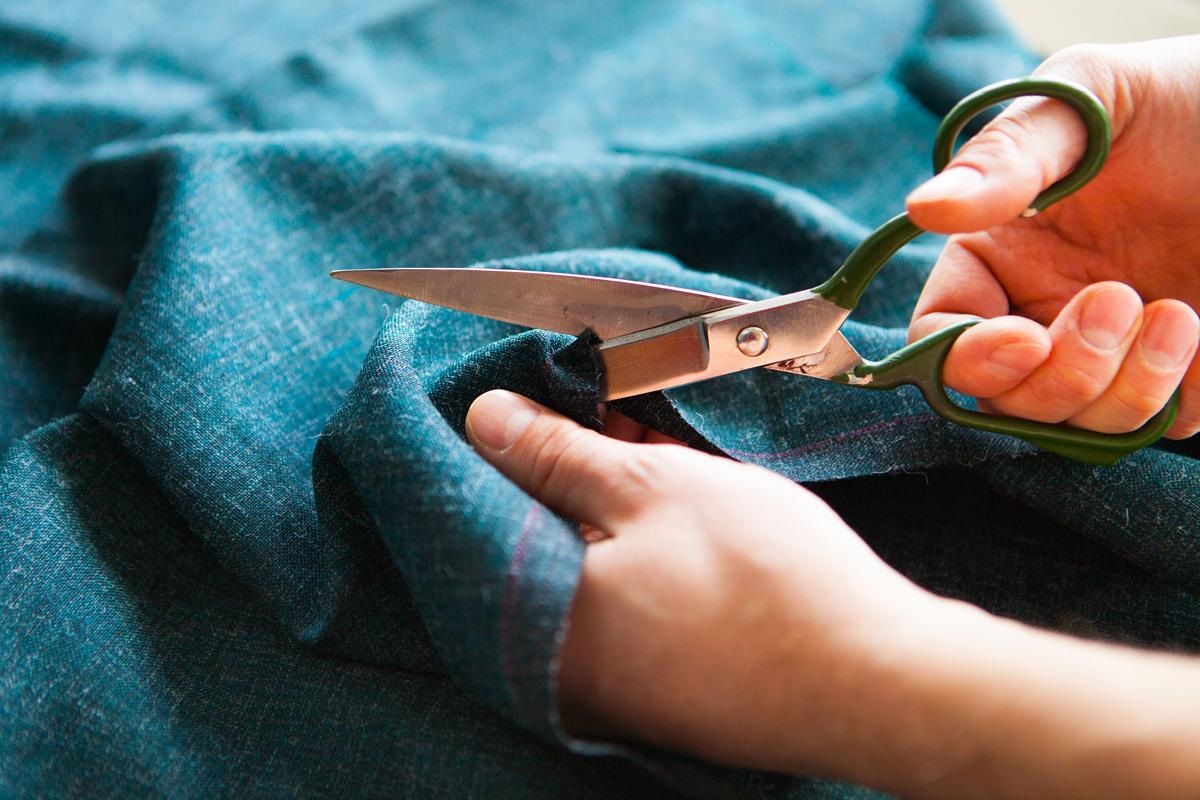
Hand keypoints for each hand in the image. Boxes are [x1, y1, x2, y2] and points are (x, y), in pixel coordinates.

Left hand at [466, 390, 1199, 797]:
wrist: (876, 685)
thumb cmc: (764, 579)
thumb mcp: (654, 488)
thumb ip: (557, 453)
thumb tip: (482, 417)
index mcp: (538, 613)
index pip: (480, 509)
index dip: (506, 442)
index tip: (530, 394)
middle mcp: (556, 661)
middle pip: (534, 539)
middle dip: (561, 469)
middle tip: (601, 411)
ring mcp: (609, 683)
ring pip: (584, 566)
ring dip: (604, 507)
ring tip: (641, 446)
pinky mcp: (658, 687)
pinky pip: (622, 601)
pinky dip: (634, 551)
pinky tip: (669, 507)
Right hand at [907, 36, 1199, 438]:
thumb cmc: (1174, 98)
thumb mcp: (1086, 97)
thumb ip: (1005, 156)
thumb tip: (923, 208)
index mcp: (996, 254)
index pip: (941, 335)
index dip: (968, 356)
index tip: (1024, 340)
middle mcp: (1039, 310)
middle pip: (1007, 397)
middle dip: (1060, 373)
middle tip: (1120, 299)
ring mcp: (1109, 347)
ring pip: (1080, 426)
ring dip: (1123, 390)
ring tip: (1180, 315)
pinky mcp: (1179, 371)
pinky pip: (1163, 424)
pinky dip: (1180, 397)